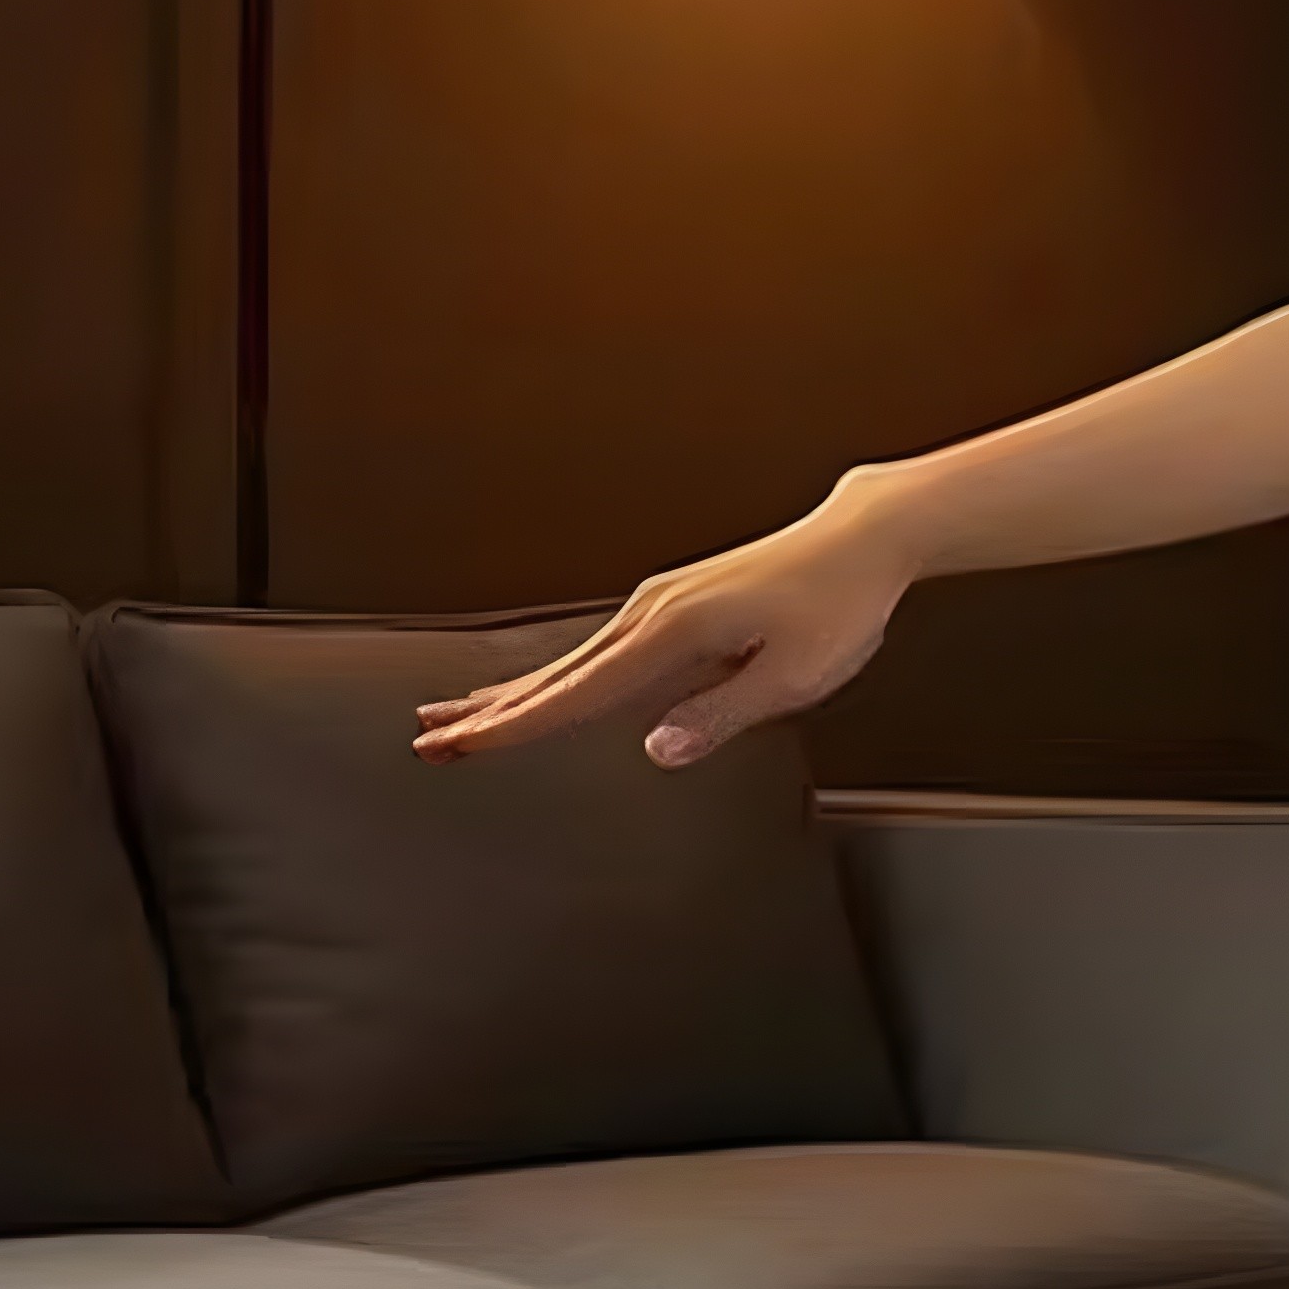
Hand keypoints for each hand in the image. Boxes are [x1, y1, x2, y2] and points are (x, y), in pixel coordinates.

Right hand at [413, 487, 913, 771]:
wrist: (861, 538)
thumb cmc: (838, 607)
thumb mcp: (793, 676)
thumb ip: (721, 715)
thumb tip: (653, 750)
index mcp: (673, 632)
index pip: (578, 694)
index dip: (515, 727)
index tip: (459, 746)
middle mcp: (651, 612)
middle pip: (555, 675)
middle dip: (489, 713)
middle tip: (427, 740)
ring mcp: (658, 605)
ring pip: (569, 661)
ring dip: (510, 692)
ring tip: (453, 714)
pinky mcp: (673, 606)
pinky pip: (599, 650)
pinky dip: (556, 673)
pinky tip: (538, 688)